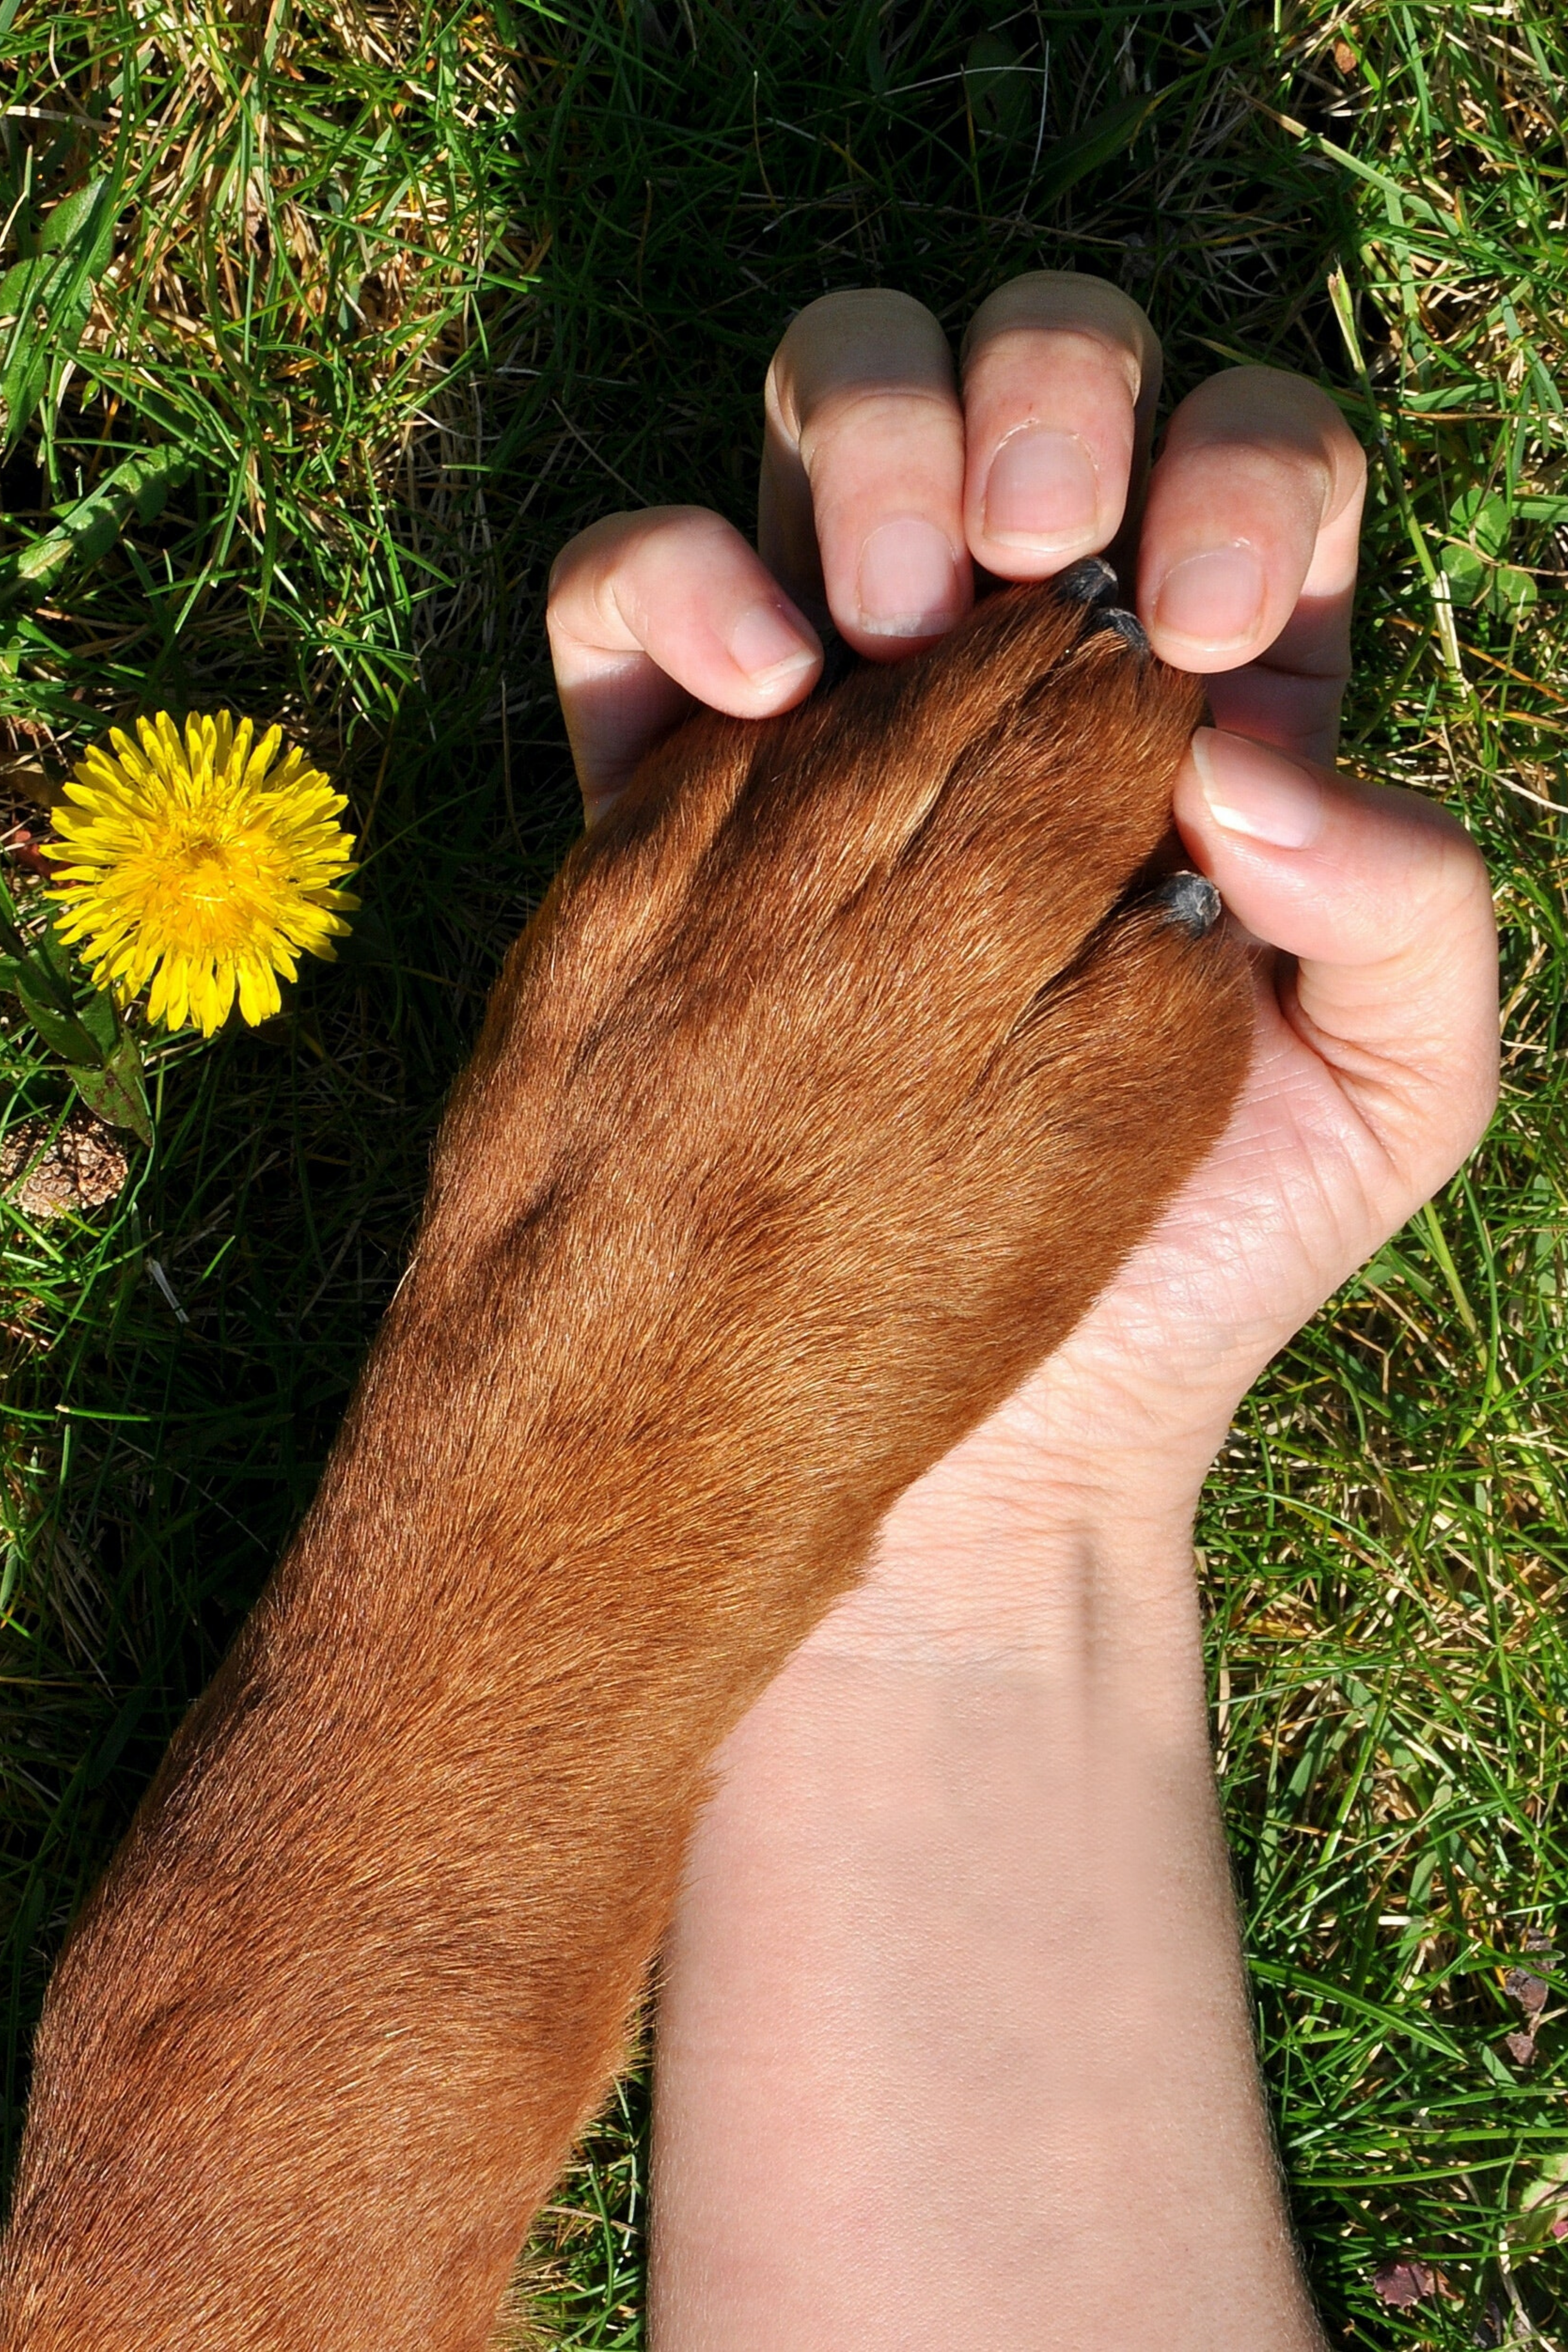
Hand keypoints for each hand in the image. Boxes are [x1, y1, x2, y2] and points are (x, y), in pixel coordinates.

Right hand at [547, 274, 1497, 1649]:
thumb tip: (1257, 754)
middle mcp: (1033, 665)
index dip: (1232, 471)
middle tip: (1027, 553)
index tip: (1197, 630)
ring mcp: (853, 703)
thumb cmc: (1193, 1254)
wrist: (990, 1417)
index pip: (1250, 457)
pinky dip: (675, 573)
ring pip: (841, 408)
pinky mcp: (687, 784)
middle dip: (1038, 396)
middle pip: (1038, 371)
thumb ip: (1413, 911)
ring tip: (881, 628)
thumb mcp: (1387, 1099)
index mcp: (1217, 705)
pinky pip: (641, 584)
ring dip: (866, 439)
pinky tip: (753, 695)